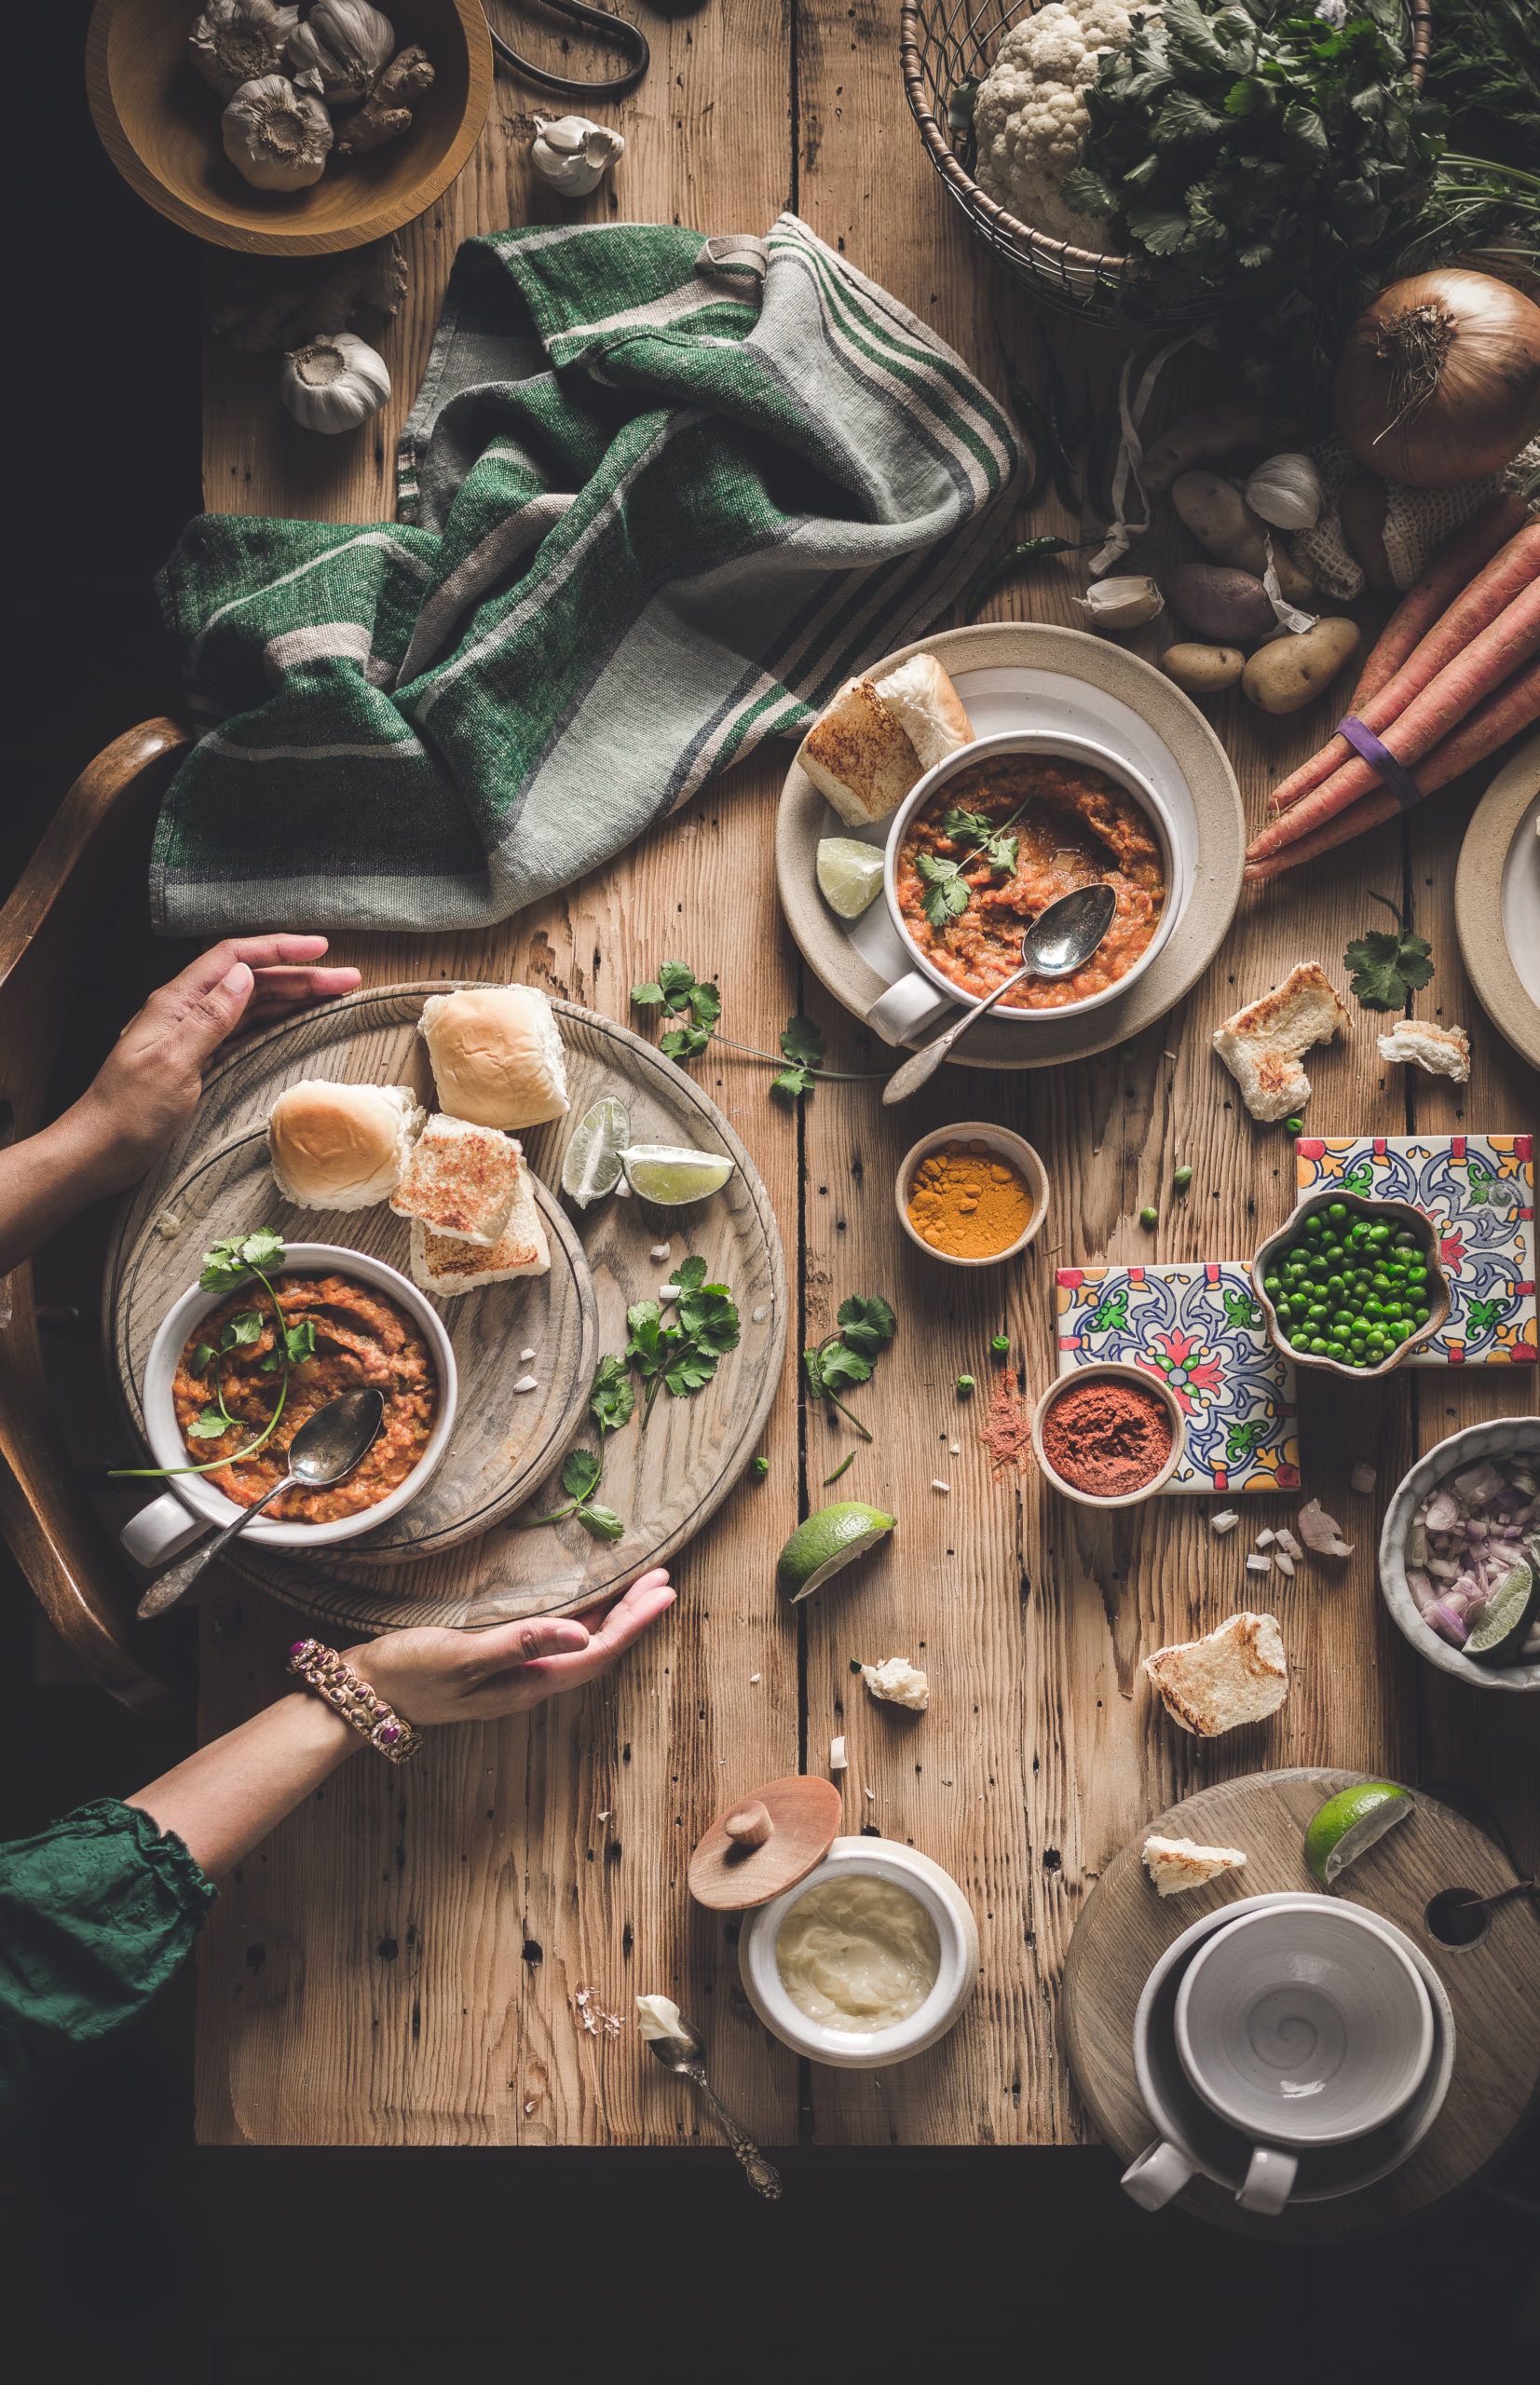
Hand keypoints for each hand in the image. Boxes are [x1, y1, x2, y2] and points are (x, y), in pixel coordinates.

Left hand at [75, 935, 360, 1188]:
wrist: (99, 1152)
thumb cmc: (127, 1113)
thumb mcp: (172, 1064)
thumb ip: (209, 1018)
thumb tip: (243, 976)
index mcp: (174, 1003)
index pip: (233, 958)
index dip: (278, 948)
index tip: (319, 949)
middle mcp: (185, 1012)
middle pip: (250, 980)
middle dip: (298, 975)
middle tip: (346, 979)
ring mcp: (192, 1036)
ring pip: (251, 1005)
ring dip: (292, 998)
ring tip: (332, 997)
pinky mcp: (198, 1061)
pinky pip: (244, 1032)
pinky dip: (274, 1024)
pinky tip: (296, 1023)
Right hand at [348, 1569, 675, 1725]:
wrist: (365, 1693)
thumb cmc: (409, 1673)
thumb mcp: (462, 1656)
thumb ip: (520, 1644)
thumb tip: (578, 1635)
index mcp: (529, 1685)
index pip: (598, 1654)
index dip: (635, 1624)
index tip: (665, 1594)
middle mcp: (531, 1683)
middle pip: (598, 1649)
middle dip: (634, 1615)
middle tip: (664, 1580)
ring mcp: (516, 1674)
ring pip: (580, 1644)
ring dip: (613, 1616)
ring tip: (641, 1587)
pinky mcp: (499, 1661)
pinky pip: (556, 1639)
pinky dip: (581, 1617)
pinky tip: (586, 1604)